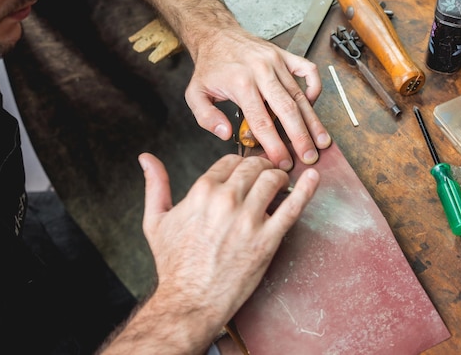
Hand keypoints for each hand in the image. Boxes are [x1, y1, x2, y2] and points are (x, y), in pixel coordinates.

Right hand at [101, 153, 319, 353]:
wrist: (190, 301)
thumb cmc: (174, 264)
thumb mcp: (156, 221)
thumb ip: (155, 185)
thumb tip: (146, 158)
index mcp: (202, 191)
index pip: (230, 161)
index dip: (240, 164)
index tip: (245, 171)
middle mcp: (227, 200)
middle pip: (254, 167)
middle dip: (261, 167)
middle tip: (266, 174)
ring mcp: (249, 219)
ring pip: (273, 180)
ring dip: (279, 177)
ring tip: (281, 182)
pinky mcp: (268, 239)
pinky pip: (293, 207)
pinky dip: (307, 189)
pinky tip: (314, 178)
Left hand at [185, 29, 331, 170]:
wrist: (217, 35)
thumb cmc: (209, 67)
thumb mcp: (195, 94)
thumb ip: (206, 117)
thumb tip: (226, 134)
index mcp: (241, 83)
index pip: (261, 122)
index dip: (274, 145)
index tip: (282, 162)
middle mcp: (262, 71)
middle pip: (287, 110)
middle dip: (300, 137)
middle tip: (309, 158)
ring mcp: (277, 62)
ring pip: (300, 95)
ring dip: (312, 121)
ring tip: (322, 141)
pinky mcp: (285, 55)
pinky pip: (308, 70)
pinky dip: (315, 87)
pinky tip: (312, 106)